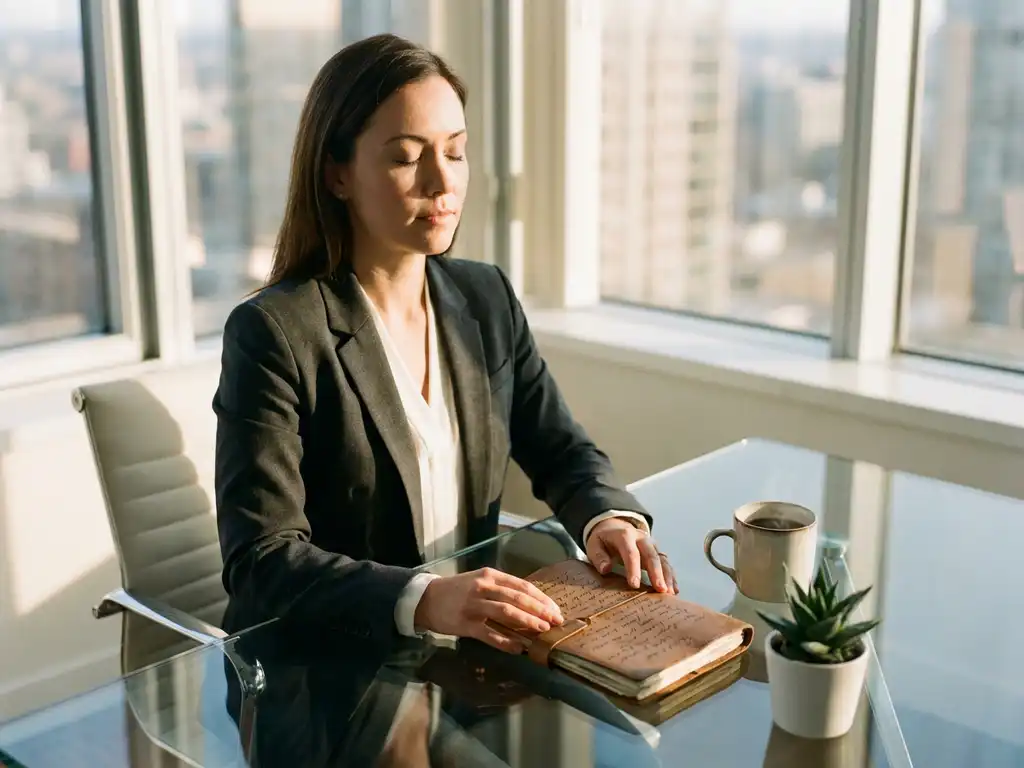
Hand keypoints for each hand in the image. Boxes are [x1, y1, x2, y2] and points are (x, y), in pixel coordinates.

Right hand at [414, 568, 564, 652]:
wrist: (426, 599)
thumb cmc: (457, 590)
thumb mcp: (479, 581)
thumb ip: (501, 589)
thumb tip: (530, 604)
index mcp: (490, 575)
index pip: (522, 585)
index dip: (541, 598)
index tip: (555, 609)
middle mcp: (483, 587)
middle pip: (517, 598)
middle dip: (540, 610)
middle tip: (556, 621)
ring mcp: (474, 606)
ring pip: (506, 612)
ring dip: (527, 622)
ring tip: (542, 630)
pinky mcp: (466, 624)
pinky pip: (490, 634)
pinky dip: (506, 642)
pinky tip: (518, 648)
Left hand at [586, 517, 678, 593]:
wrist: (614, 527)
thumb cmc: (603, 540)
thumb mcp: (594, 545)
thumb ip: (598, 557)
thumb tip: (606, 569)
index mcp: (625, 535)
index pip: (631, 553)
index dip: (633, 569)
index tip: (634, 585)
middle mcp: (642, 538)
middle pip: (651, 555)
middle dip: (656, 573)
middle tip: (660, 590)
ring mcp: (651, 545)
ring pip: (662, 559)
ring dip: (667, 576)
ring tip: (669, 593)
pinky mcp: (657, 552)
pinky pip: (666, 563)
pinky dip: (671, 576)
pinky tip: (674, 589)